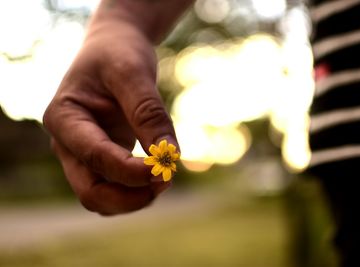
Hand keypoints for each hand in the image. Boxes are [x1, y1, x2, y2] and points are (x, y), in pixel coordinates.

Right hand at [43, 18, 177, 214]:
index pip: (95, 156)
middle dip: (130, 197)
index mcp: (64, 118)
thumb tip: (170, 157)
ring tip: (167, 177)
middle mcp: (68, 143)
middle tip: (166, 181)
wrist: (113, 49)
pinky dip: (138, 190)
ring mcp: (83, 154)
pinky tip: (159, 173)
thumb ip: (149, 114)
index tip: (165, 169)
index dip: (130, 170)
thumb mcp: (133, 73)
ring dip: (135, 198)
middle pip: (90, 192)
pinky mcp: (102, 158)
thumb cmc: (118, 54)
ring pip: (103, 198)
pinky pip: (116, 188)